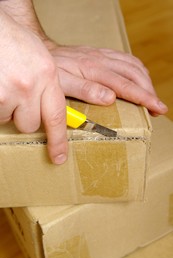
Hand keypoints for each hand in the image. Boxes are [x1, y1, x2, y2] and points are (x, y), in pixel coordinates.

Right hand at [0, 11, 66, 163]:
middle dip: (24, 116)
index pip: (57, 116)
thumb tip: (45, 112)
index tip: (59, 157)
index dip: (58, 141)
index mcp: (47, 75)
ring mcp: (8, 92)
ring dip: (6, 108)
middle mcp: (29, 86)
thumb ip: (47, 86)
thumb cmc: (13, 40)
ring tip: (4, 84)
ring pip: (9, 119)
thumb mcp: (40, 59)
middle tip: (17, 97)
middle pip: (30, 124)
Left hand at [47, 44, 167, 115]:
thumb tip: (110, 98)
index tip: (157, 108)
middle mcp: (102, 60)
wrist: (44, 53)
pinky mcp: (102, 54)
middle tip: (158, 108)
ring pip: (134, 65)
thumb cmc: (52, 71)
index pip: (126, 85)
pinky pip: (126, 59)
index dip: (144, 98)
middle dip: (150, 92)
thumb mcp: (62, 84)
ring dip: (146, 81)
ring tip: (151, 96)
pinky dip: (138, 70)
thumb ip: (85, 90)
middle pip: (135, 74)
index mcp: (94, 70)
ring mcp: (103, 55)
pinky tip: (140, 78)